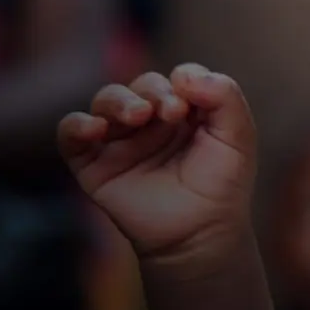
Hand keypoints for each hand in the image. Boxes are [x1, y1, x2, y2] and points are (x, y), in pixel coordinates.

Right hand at [58, 64, 256, 264]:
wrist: (199, 234)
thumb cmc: (221, 185)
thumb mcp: (238, 137)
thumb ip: (226, 98)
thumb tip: (185, 76)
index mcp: (188, 109)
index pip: (179, 77)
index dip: (184, 81)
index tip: (190, 104)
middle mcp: (152, 120)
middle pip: (142, 84)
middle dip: (154, 91)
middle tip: (171, 113)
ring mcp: (122, 140)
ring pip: (107, 100)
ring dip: (119, 101)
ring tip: (137, 116)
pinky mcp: (94, 163)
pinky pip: (70, 133)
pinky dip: (77, 125)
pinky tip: (95, 129)